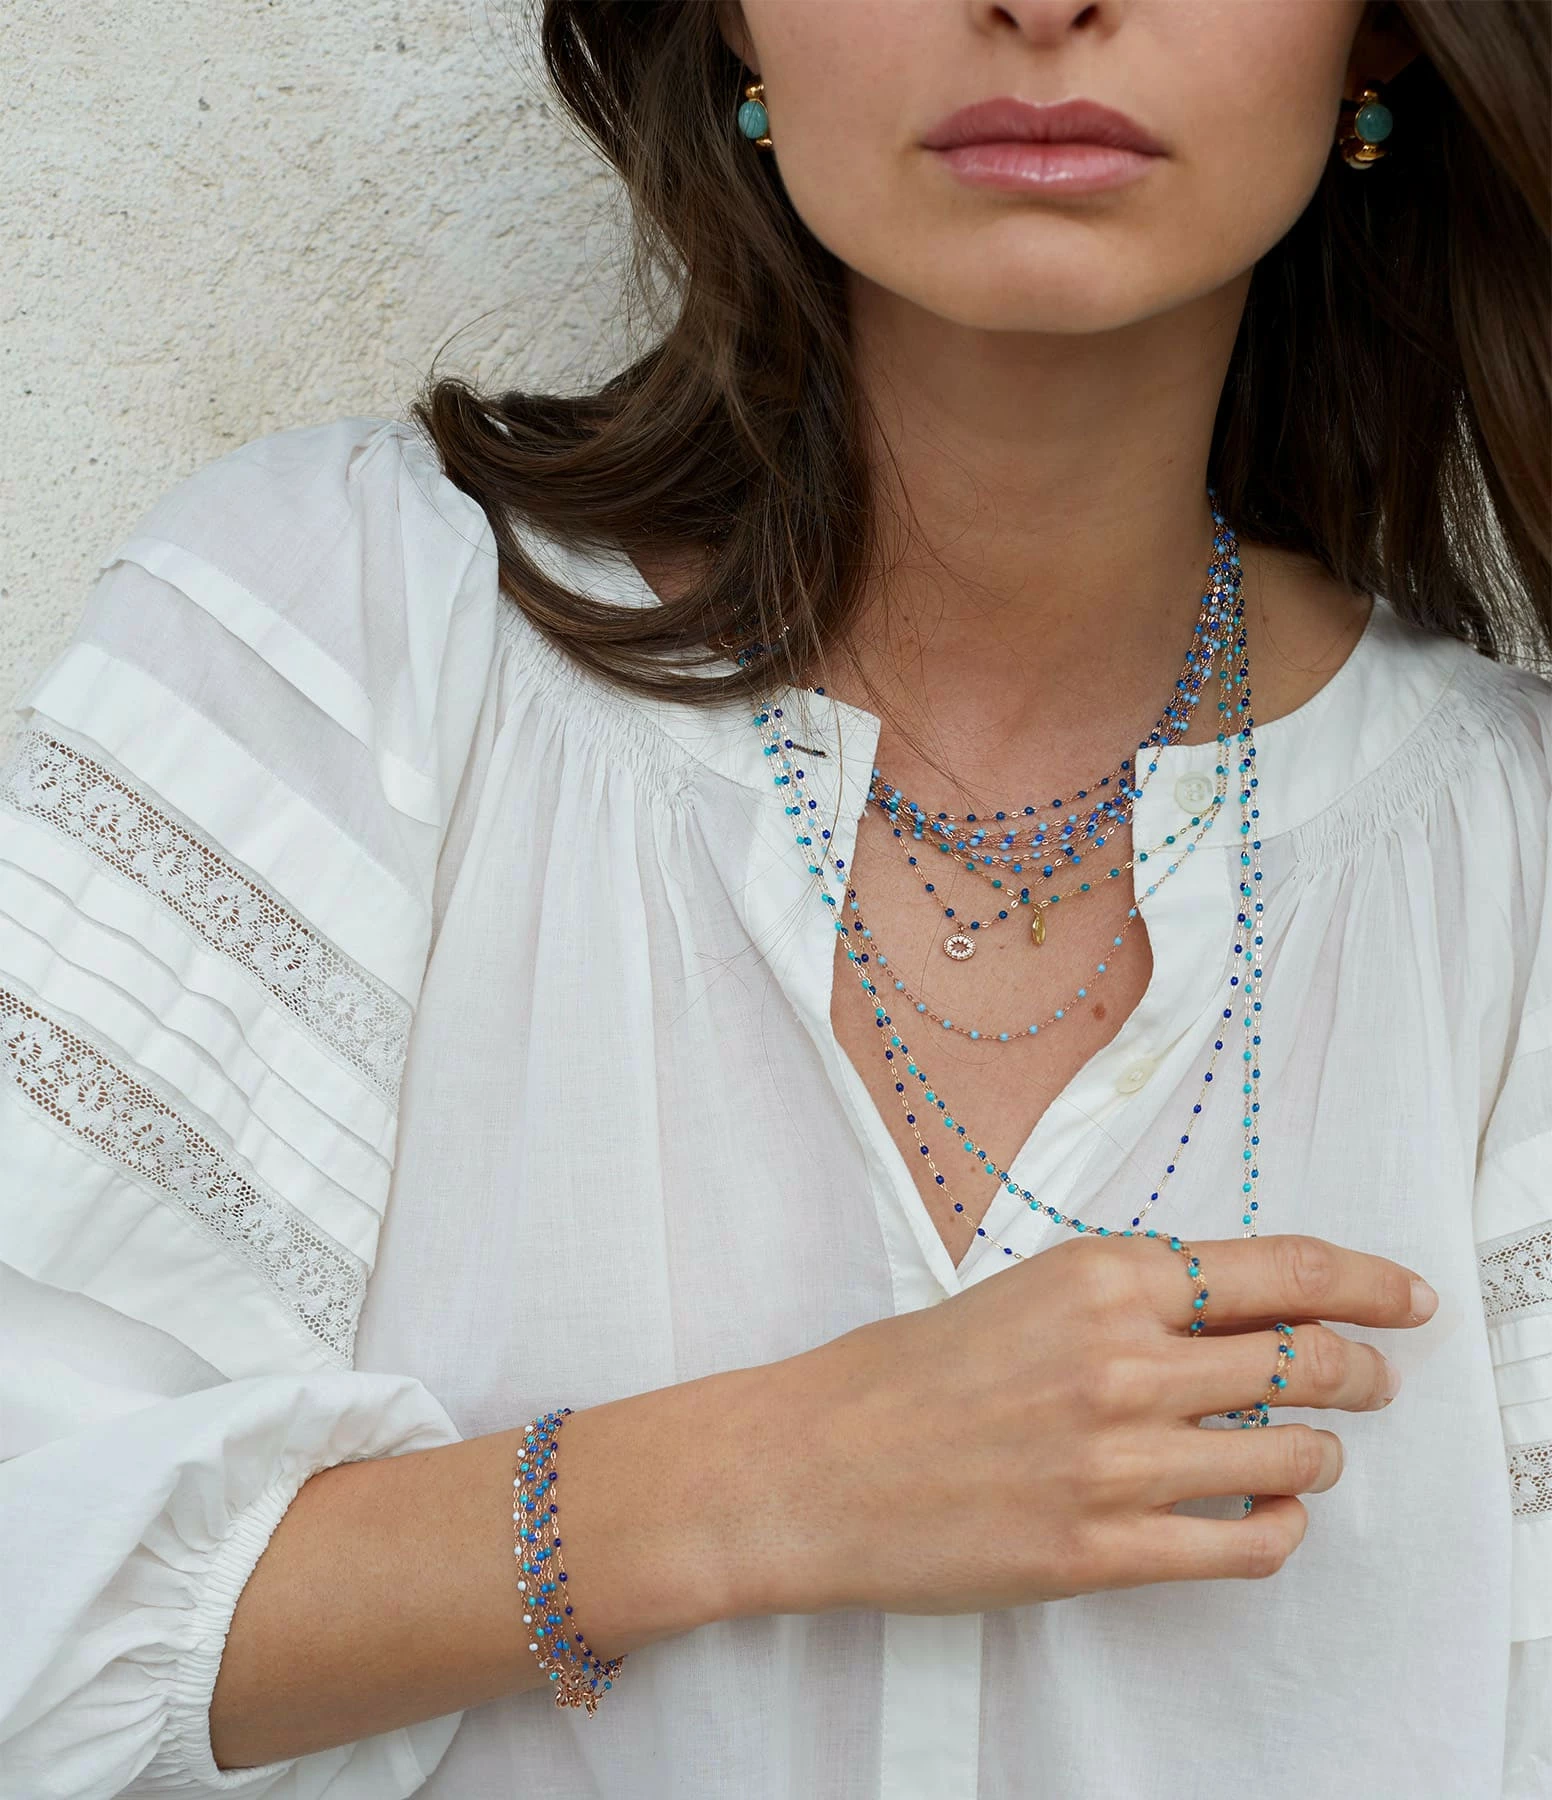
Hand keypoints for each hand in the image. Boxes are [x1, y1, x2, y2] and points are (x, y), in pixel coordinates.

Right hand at [752, 1231, 1434, 1616]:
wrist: (813, 1465)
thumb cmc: (906, 1372)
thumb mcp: (1025, 1293)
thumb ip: (1132, 1298)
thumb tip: (1244, 1315)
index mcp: (1099, 1276)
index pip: (1279, 1269)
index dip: (1366, 1282)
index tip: (1407, 1298)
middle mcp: (1121, 1360)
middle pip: (1305, 1362)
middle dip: (1361, 1372)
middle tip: (1373, 1380)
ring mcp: (1115, 1461)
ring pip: (1293, 1457)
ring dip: (1322, 1455)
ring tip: (1308, 1455)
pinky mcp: (1100, 1551)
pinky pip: (1245, 1544)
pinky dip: (1282, 1528)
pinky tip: (1270, 1516)